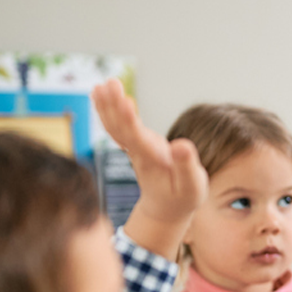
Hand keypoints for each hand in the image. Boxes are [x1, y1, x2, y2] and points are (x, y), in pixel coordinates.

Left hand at [93, 78, 208, 258]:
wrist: (164, 209)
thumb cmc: (182, 197)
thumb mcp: (192, 185)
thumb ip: (187, 166)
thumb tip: (180, 145)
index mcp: (153, 161)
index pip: (137, 139)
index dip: (130, 120)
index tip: (124, 101)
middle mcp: (138, 153)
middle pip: (121, 128)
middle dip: (114, 105)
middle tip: (110, 82)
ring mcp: (133, 149)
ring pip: (114, 126)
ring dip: (106, 105)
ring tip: (102, 84)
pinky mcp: (133, 145)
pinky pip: (115, 126)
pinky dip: (106, 109)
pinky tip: (99, 93)